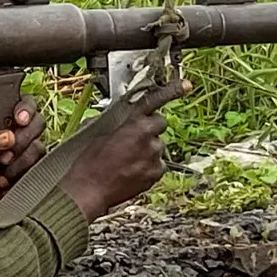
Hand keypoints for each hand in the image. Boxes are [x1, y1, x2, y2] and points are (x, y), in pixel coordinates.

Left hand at [0, 95, 45, 219]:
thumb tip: (8, 137)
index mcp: (4, 125)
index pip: (24, 104)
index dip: (26, 107)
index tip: (18, 119)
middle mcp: (22, 137)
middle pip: (38, 121)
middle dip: (22, 138)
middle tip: (4, 154)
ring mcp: (33, 154)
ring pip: (39, 145)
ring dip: (19, 161)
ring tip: (2, 172)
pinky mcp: (42, 171)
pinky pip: (43, 164)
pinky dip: (24, 172)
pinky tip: (9, 180)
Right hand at [59, 78, 190, 221]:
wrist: (89, 190)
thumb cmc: (89, 162)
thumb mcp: (99, 134)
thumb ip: (117, 123)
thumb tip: (123, 120)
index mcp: (134, 124)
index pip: (156, 102)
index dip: (172, 91)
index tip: (186, 85)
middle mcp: (149, 139)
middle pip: (160, 125)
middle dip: (149, 129)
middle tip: (133, 139)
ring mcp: (154, 157)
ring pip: (158, 146)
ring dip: (148, 150)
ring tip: (127, 160)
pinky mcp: (156, 173)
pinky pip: (158, 164)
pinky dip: (149, 166)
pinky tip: (132, 170)